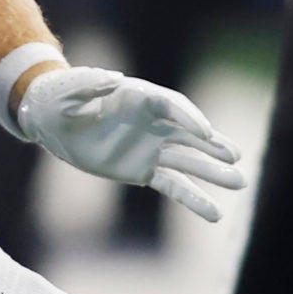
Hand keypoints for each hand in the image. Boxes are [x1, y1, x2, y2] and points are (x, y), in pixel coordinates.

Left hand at [14, 65, 247, 221]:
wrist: (53, 121)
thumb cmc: (62, 98)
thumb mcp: (71, 88)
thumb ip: (91, 83)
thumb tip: (115, 79)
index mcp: (141, 98)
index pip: (174, 106)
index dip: (190, 118)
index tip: (207, 133)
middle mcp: (154, 122)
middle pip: (190, 134)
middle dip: (213, 146)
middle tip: (236, 157)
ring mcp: (152, 147)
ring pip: (189, 161)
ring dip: (213, 172)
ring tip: (240, 183)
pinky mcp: (144, 170)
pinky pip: (173, 185)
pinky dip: (193, 199)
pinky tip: (214, 214)